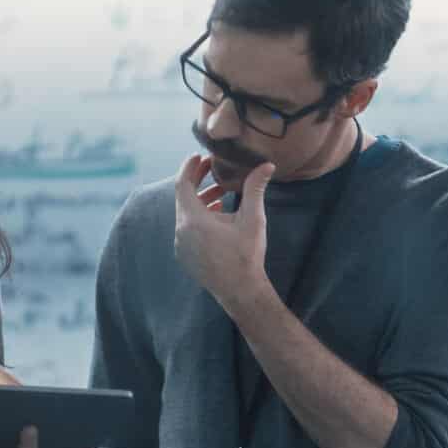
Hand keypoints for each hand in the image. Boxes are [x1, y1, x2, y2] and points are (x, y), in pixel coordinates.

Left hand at [173, 154, 275, 313]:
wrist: (241, 291)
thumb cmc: (246, 255)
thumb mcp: (252, 219)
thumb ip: (255, 188)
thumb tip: (267, 165)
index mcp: (193, 219)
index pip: (182, 184)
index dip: (190, 167)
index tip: (198, 156)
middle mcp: (181, 231)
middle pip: (184, 198)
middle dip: (198, 182)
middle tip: (212, 169)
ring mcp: (181, 245)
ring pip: (186, 215)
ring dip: (201, 202)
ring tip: (221, 195)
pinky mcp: (185, 256)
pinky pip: (186, 230)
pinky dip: (198, 219)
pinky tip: (217, 218)